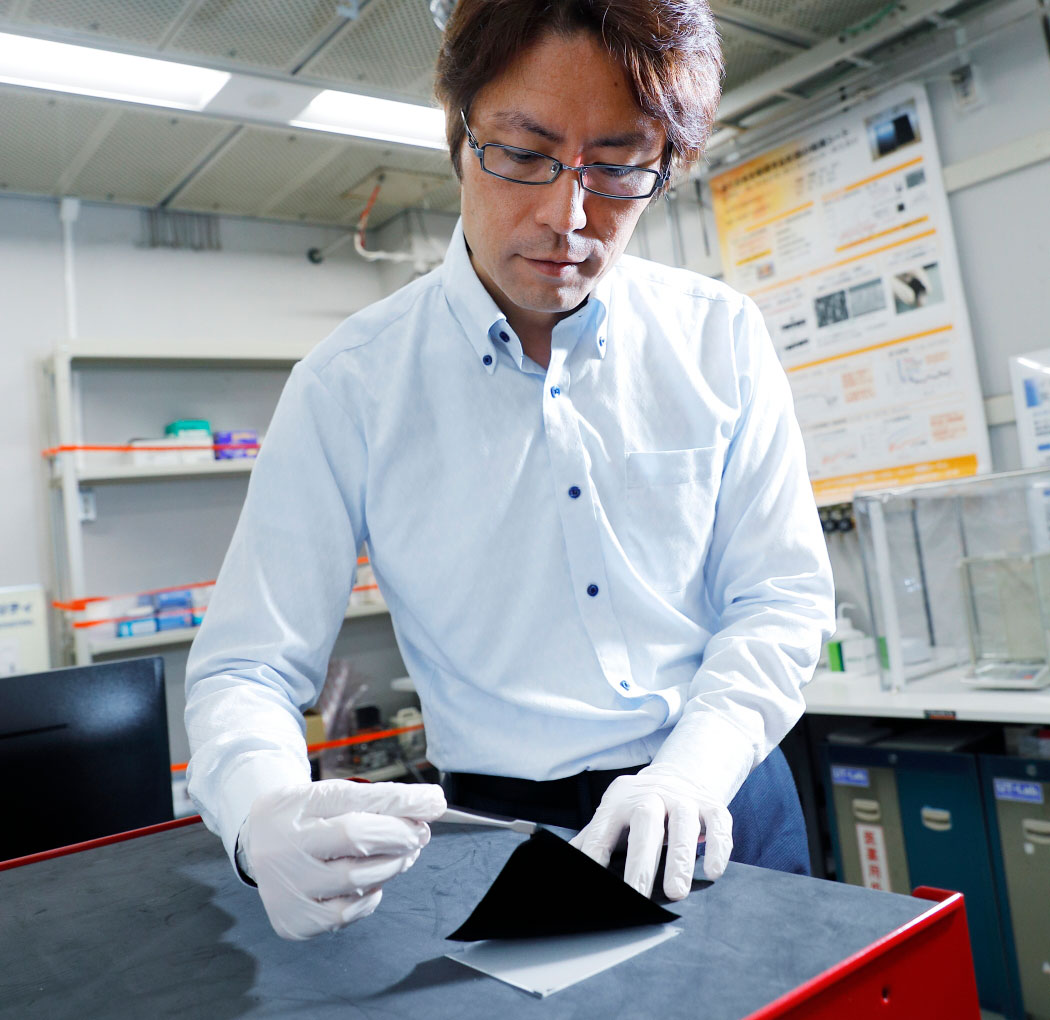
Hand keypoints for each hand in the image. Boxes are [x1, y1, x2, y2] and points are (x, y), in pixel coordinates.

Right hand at [240, 780, 445, 939]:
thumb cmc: (306, 817)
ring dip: (391, 866)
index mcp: (293, 807)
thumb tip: (433, 803)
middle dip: (399, 836)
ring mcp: (285, 889)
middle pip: (355, 840)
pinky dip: (369, 898)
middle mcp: (283, 848)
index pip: (354, 801)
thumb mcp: (334, 795)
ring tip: (402, 854)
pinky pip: (345, 915)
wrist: (258, 845)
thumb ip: (382, 798)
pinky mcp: (293, 922)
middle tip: (420, 833)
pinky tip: (371, 882)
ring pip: (356, 881)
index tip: (434, 803)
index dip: (399, 804)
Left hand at [569, 763, 732, 899]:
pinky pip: (718, 824)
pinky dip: (718, 848)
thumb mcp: (613, 815)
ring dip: (680, 859)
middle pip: (645, 823)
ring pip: (682, 824)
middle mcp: (652, 795)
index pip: (604, 830)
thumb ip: (592, 840)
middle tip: (639, 895)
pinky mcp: (712, 806)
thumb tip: (563, 865)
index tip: (594, 884)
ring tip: (677, 892)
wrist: (679, 773)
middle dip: (642, 861)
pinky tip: (713, 872)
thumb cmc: (639, 806)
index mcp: (620, 801)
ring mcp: (683, 799)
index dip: (596, 856)